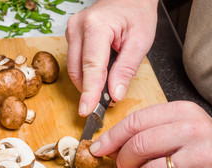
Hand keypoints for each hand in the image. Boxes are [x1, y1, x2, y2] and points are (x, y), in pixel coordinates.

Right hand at [65, 0, 157, 115]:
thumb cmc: (137, 13)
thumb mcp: (140, 41)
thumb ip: (126, 69)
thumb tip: (115, 94)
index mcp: (96, 26)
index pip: (91, 67)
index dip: (89, 92)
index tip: (87, 110)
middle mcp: (77, 27)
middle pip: (78, 70)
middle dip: (89, 90)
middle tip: (105, 103)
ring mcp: (71, 31)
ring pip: (73, 68)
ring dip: (87, 83)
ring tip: (105, 89)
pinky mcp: (71, 36)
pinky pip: (74, 62)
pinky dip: (85, 74)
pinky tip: (99, 76)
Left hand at [89, 101, 211, 167]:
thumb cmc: (200, 144)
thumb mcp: (177, 126)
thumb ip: (146, 130)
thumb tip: (107, 144)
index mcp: (181, 111)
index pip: (134, 122)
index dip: (111, 137)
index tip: (97, 148)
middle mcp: (192, 131)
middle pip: (138, 146)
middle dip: (122, 160)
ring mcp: (201, 157)